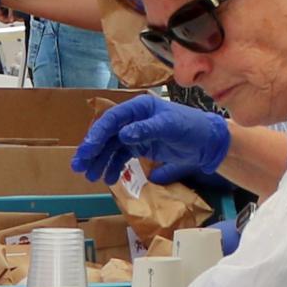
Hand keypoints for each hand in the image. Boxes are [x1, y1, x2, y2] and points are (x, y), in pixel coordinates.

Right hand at [68, 93, 228, 187]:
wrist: (207, 141)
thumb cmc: (190, 128)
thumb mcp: (170, 127)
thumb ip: (146, 130)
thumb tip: (124, 135)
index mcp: (139, 108)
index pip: (112, 119)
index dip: (97, 134)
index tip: (86, 150)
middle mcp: (133, 118)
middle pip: (107, 134)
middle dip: (92, 150)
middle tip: (79, 166)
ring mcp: (136, 132)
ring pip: (112, 147)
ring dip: (100, 161)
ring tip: (91, 176)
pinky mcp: (141, 145)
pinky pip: (122, 156)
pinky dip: (114, 167)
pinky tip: (109, 179)